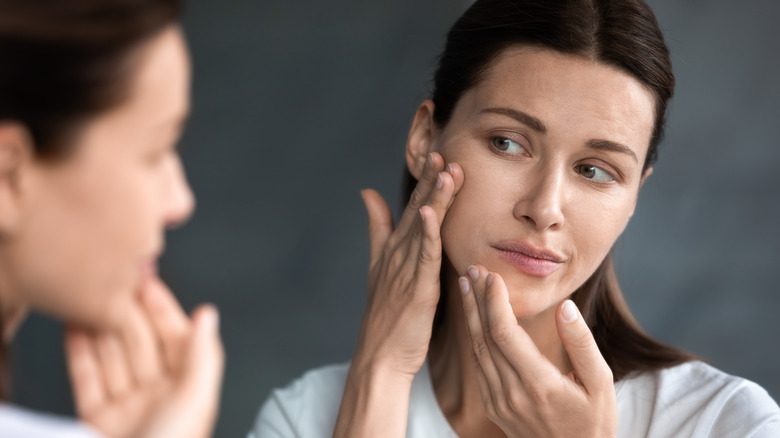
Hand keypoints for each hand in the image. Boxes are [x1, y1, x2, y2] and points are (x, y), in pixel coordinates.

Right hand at [65, 277, 223, 437]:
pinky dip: (80, 354)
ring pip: (112, 357)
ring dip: (102, 327)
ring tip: (90, 299)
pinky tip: (76, 330)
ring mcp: (127, 409)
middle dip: (128, 312)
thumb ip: (202, 355)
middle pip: (141, 344)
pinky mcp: (97, 421)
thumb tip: (209, 315)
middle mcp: (158, 397)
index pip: (176, 338)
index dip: (162, 308)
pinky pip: (88, 380)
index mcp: (188, 390)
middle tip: (113, 283)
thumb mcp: (195, 401)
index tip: (148, 281)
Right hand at [353, 152, 462, 377]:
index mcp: (395, 248)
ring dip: (434, 198)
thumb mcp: (378, 265)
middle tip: (441, 151)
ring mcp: (406, 270)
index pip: (413, 207)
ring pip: (424, 227)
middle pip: (417, 210)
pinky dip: (427, 233)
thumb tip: (367, 193)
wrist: (380, 356)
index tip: (437, 155)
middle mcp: (399, 254)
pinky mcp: (417, 288)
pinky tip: (430, 212)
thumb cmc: (385, 316)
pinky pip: (424, 256)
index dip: (424, 181)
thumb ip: (376, 228)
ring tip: (444, 170)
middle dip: (429, 181)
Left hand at [459, 265, 616, 437]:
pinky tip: (474, 318)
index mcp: (538, 384)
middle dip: (477, 299)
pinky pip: (478, 365)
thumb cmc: (594, 422)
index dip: (494, 301)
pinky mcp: (494, 406)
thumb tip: (565, 307)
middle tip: (472, 269)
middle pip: (484, 337)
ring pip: (476, 350)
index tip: (493, 275)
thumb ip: (582, 343)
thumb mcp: (601, 382)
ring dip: (470, 315)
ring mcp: (499, 402)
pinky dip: (474, 336)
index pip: (504, 333)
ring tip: (467, 285)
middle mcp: (512, 393)